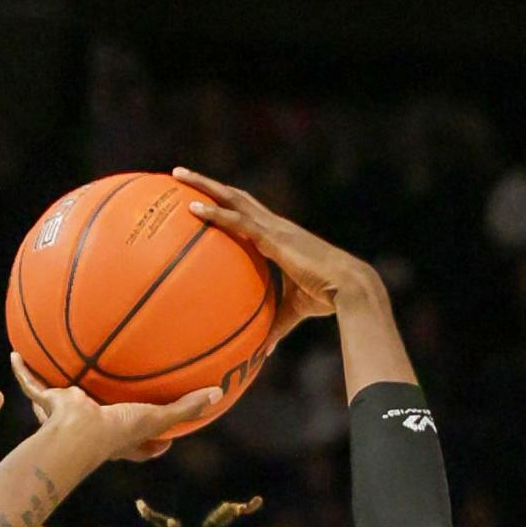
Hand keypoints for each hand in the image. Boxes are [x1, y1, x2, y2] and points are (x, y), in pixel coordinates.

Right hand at [10, 353, 222, 462]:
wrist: (77, 434)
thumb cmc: (116, 431)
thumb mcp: (156, 417)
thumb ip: (186, 408)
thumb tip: (218, 394)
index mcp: (118, 437)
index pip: (138, 444)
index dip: (151, 444)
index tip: (164, 442)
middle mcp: (91, 426)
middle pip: (99, 419)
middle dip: (103, 411)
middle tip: (112, 398)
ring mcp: (65, 415)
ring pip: (60, 400)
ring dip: (56, 391)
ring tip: (59, 373)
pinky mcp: (47, 402)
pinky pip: (31, 383)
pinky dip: (23, 370)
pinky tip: (16, 354)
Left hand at [173, 167, 379, 353]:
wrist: (347, 287)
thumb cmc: (326, 298)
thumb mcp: (293, 312)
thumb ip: (275, 327)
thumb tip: (263, 352)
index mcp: (277, 237)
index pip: (246, 212)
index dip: (226, 203)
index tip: (203, 197)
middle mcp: (273, 225)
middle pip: (235, 196)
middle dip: (208, 183)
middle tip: (180, 174)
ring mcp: (273, 227)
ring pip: (233, 197)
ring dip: (204, 185)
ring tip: (178, 174)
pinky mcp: (273, 236)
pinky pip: (238, 220)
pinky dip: (215, 213)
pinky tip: (192, 208)